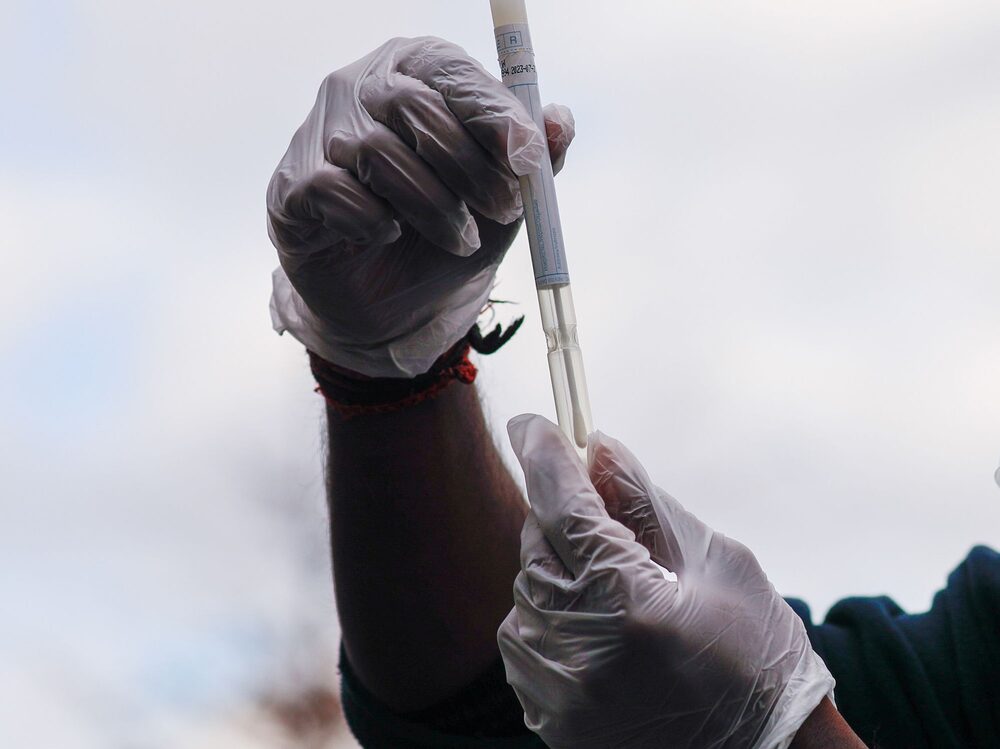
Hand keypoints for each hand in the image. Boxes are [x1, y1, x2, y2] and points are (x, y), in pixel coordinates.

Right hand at [267, 36, 574, 376]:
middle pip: (413, 106)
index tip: (527, 158)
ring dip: (432, 205)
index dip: (492, 111)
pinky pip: (332, 189)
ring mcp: (320, 133)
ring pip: (376, 152)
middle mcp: (361, 87)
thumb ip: (534, 159)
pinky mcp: (292, 185)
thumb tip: (560, 120)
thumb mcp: (503, 197)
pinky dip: (371, 219)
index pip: (449, 69)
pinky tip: (388, 234)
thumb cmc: (447, 230)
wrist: (392, 300)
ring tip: (461, 239)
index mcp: (415, 73)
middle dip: (470, 167)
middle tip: (506, 210)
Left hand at [499, 415, 834, 748]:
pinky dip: (552, 616)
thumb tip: (599, 447)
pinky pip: (526, 639)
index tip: (531, 423)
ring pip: (526, 591)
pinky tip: (600, 629)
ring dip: (559, 571)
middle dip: (562, 518)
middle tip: (602, 518)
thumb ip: (647, 504)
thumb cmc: (759, 662)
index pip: (564, 508)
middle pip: (536, 545)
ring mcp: (557, 692)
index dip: (545, 455)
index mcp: (630, 606)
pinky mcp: (548, 718)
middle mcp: (579, 651)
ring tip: (620, 592)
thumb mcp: (719, 566)